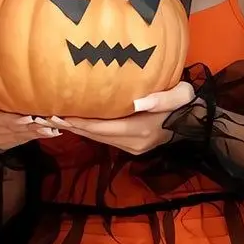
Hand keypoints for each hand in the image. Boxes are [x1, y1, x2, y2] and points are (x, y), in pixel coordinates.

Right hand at [0, 51, 57, 149]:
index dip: (13, 120)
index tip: (28, 117)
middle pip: (11, 129)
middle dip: (29, 125)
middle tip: (46, 120)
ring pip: (20, 136)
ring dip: (36, 131)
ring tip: (52, 125)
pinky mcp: (8, 145)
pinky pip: (25, 140)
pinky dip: (37, 136)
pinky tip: (51, 131)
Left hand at [40, 81, 196, 155]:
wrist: (197, 125)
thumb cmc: (187, 105)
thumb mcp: (181, 95)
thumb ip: (161, 98)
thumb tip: (135, 102)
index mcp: (141, 129)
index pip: (102, 127)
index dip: (78, 121)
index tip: (57, 113)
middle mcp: (134, 143)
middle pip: (95, 135)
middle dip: (71, 126)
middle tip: (46, 115)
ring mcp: (133, 148)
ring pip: (98, 139)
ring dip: (77, 129)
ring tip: (54, 118)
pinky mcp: (133, 147)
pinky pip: (105, 139)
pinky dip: (89, 130)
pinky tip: (75, 122)